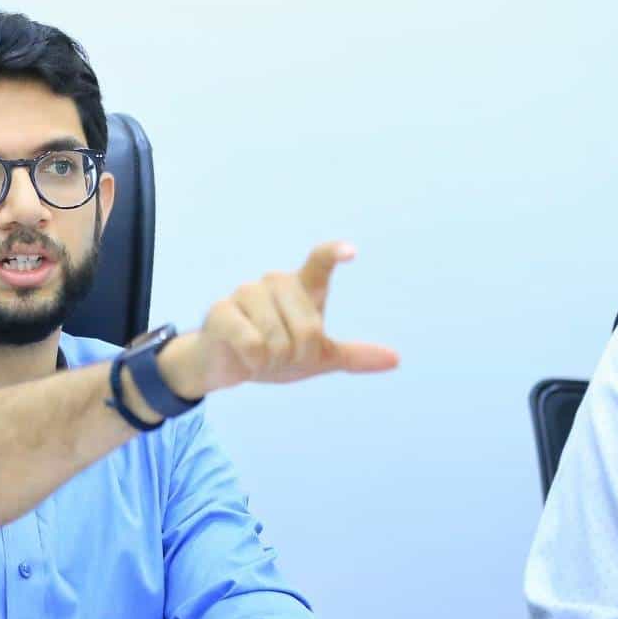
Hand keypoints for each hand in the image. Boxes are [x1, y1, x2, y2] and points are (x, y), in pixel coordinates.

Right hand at [163, 242, 398, 396]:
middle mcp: (275, 282)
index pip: (319, 262)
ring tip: (260, 356)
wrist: (226, 366)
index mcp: (302, 288)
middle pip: (308, 328)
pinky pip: (252, 343)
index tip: (350, 252)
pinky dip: (254, 361)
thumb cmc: (273, 354)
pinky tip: (242, 356)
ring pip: (279, 338)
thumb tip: (395, 359)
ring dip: (274, 361)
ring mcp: (247, 292)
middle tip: (280, 356)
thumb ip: (352, 355)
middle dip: (299, 356)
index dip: (333, 254)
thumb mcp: (316, 358)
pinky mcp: (221, 310)